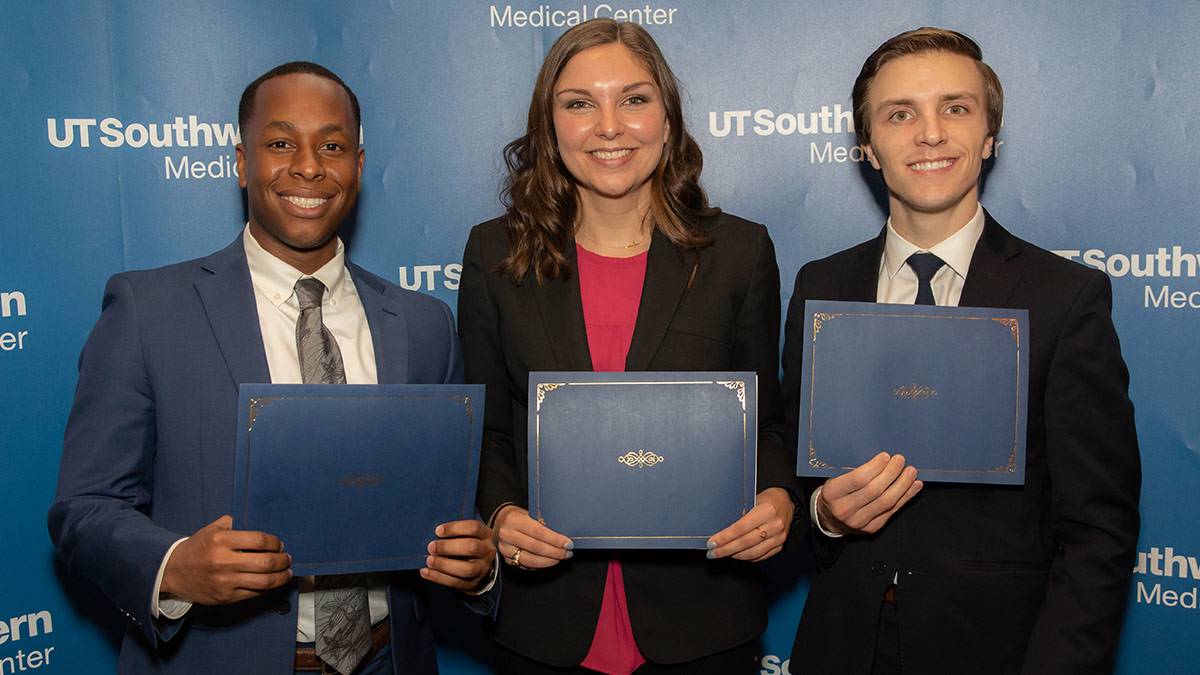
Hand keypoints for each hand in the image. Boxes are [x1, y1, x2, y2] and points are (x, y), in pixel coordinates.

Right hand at [160, 515, 291, 604]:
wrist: (173, 572)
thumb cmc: (196, 549)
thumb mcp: (211, 530)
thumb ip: (233, 523)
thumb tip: (258, 522)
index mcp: (220, 542)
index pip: (259, 540)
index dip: (274, 542)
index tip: (279, 544)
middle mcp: (224, 562)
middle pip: (266, 563)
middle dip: (282, 560)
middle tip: (287, 558)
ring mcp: (225, 582)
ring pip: (264, 582)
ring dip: (281, 577)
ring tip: (286, 572)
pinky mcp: (226, 597)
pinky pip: (254, 593)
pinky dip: (269, 588)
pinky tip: (273, 582)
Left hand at [420, 520, 496, 590]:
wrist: (479, 567)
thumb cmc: (468, 545)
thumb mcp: (468, 535)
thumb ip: (454, 533)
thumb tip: (433, 534)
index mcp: (485, 535)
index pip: (474, 528)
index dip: (455, 528)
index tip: (438, 531)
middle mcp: (487, 552)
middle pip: (471, 547)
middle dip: (448, 547)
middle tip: (431, 547)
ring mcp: (481, 569)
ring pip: (466, 569)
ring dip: (444, 565)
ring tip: (429, 560)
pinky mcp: (472, 583)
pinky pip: (455, 582)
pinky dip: (438, 577)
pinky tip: (426, 572)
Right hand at [493, 505, 572, 569]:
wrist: (500, 522)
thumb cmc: (518, 517)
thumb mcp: (529, 514)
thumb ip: (542, 524)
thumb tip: (563, 537)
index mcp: (514, 520)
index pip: (538, 532)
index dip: (555, 540)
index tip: (568, 544)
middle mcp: (508, 535)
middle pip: (536, 548)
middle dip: (555, 552)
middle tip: (567, 553)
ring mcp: (506, 549)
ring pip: (531, 560)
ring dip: (549, 561)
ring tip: (560, 558)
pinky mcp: (506, 560)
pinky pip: (526, 566)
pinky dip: (540, 566)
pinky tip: (549, 562)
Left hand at [707, 487, 793, 561]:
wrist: (786, 502)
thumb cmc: (767, 500)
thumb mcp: (752, 500)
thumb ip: (740, 514)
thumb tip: (719, 528)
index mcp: (767, 511)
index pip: (740, 528)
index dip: (724, 538)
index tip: (712, 542)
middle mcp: (775, 526)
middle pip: (745, 543)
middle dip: (725, 549)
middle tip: (712, 552)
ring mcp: (779, 538)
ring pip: (752, 553)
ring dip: (734, 555)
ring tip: (722, 554)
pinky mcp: (780, 546)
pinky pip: (760, 556)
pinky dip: (746, 557)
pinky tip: (736, 555)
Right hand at [817, 452, 922, 535]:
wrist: (830, 518)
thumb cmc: (836, 493)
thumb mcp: (835, 478)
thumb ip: (853, 470)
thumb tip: (882, 458)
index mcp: (832, 493)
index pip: (858, 479)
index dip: (875, 467)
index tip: (885, 456)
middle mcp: (844, 509)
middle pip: (874, 491)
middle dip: (891, 473)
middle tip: (900, 461)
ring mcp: (859, 521)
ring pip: (886, 502)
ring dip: (902, 485)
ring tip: (911, 472)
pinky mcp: (872, 528)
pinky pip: (892, 511)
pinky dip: (906, 497)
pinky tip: (914, 486)